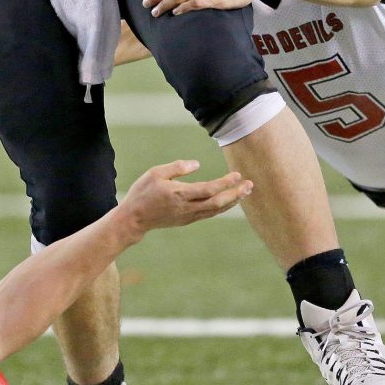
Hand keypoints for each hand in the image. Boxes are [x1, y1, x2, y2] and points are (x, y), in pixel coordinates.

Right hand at [119, 159, 251, 234]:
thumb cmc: (142, 192)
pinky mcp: (187, 220)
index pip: (208, 190)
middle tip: (250, 185)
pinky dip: (222, 207)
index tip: (237, 175)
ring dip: (232, 201)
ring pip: (215, 211)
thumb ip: (177, 167)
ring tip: (245, 192)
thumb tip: (197, 164)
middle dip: (235, 194)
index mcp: (179, 194)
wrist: (134, 219)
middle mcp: (187, 208)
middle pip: (217, 203)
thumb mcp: (155, 173)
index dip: (225, 183)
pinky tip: (229, 201)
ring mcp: (188, 216)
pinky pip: (209, 214)